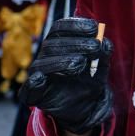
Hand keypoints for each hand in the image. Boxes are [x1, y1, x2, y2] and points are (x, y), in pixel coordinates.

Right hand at [19, 17, 112, 133]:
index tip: (94, 28)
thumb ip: (103, 57)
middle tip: (95, 47)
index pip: (60, 28)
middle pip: (53, 44)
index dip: (75, 25)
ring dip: (62, 61)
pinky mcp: (35, 95)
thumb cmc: (89, 82)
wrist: (84, 110)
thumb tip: (106, 43)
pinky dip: (33, 84)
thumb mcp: (101, 69)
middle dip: (76, 43)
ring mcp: (39, 75)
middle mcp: (46, 56)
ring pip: (43, 63)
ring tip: (81, 63)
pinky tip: (40, 79)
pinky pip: (28, 89)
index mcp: (59, 44)